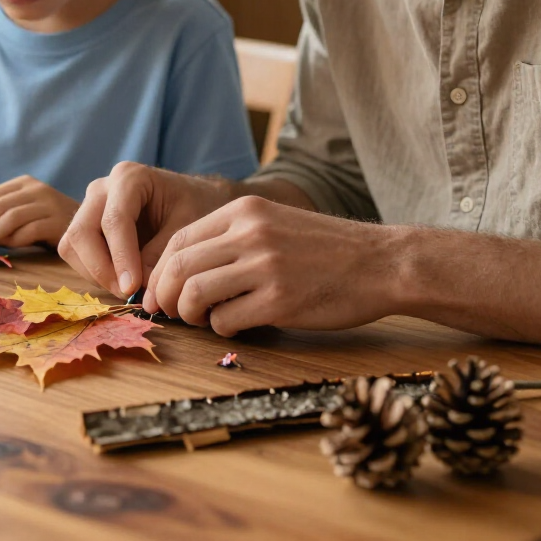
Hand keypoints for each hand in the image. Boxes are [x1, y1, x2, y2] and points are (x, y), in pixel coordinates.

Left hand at [0, 175, 77, 250]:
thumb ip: (0, 218)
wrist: (90, 226)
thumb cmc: (49, 224)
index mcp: (24, 183)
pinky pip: (28, 231)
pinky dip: (13, 241)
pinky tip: (7, 249)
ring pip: (9, 217)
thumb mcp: (24, 213)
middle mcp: (36, 189)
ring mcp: (49, 204)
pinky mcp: (58, 222)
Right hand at [58, 162, 233, 298]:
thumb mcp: (187, 227)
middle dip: (102, 269)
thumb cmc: (194, 206)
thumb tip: (140, 290)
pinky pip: (75, 253)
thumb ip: (162, 254)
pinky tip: (121, 281)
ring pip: (72, 245)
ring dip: (95, 273)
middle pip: (82, 232)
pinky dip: (93, 272)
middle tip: (129, 294)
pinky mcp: (85, 224)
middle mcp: (102, 188)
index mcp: (130, 177)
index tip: (133, 289)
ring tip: (128, 290)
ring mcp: (89, 205)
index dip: (121, 258)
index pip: (114, 220)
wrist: (191, 198)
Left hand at [143, 196, 399, 335]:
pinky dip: (222, 329)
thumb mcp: (275, 223)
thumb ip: (233, 239)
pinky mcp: (280, 301)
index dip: (161, 271)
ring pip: (194, 294)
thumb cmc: (326, 249)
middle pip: (178, 267)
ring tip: (206, 319)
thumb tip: (185, 271)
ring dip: (191, 314)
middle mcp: (250, 233)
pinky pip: (226, 320)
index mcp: (245, 211)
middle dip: (165, 296)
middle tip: (170, 313)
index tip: (159, 292)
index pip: (179, 239)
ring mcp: (264, 266)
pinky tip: (237, 326)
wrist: (381, 262)